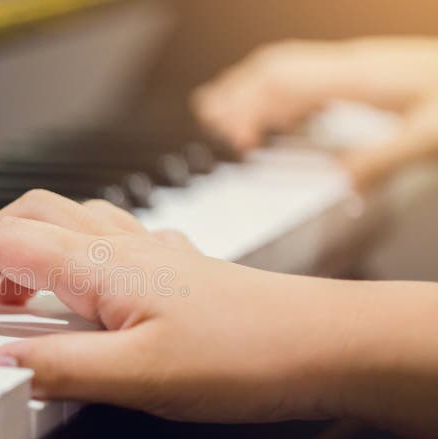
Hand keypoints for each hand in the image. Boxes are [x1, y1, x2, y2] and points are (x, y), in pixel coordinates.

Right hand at [0, 190, 358, 424]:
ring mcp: (143, 252)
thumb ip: (61, 367)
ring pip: (58, 227)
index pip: (2, 243)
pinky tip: (65, 291)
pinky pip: (93, 244)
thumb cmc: (244, 353)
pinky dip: (56, 259)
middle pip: (24, 220)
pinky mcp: (162, 267)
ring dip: (16, 252)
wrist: (318, 342)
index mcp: (102, 265)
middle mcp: (118, 247)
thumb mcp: (141, 375)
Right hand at [192, 37, 437, 188]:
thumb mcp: (428, 136)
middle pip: (272, 68)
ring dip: (247, 85)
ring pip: (283, 64)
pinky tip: (273, 108)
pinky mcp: (359, 70)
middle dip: (235, 94)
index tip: (240, 143)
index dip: (251, 109)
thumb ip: (378, 159)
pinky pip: (303, 71)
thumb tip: (337, 186)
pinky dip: (274, 88)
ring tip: (218, 107)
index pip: (284, 84)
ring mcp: (351, 63)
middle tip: (212, 124)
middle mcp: (347, 65)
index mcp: (356, 78)